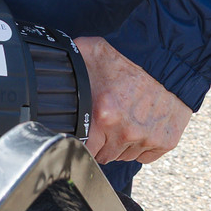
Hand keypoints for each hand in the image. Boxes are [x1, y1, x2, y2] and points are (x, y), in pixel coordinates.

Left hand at [73, 35, 192, 164]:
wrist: (168, 58)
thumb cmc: (127, 56)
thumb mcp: (88, 55)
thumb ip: (66, 68)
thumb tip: (43, 72)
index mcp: (102, 115)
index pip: (84, 149)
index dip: (82, 141)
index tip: (84, 133)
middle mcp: (124, 131)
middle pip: (104, 154)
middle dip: (102, 140)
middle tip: (107, 119)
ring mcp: (146, 139)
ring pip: (124, 155)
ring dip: (121, 142)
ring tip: (125, 117)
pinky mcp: (165, 141)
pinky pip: (145, 155)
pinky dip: (142, 144)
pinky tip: (141, 123)